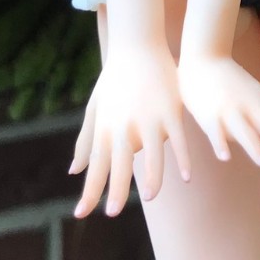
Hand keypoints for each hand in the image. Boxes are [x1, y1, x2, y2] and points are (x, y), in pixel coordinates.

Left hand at [70, 46, 191, 217]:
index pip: (96, 165)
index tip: (81, 213)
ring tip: (148, 197)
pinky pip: (178, 139)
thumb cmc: (114, 80)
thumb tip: (74, 171)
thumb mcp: (95, 109)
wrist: (137, 45)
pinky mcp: (170, 110)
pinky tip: (185, 177)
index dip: (89, 190)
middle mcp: (125, 125)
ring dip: (151, 176)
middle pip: (119, 161)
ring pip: (151, 152)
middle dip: (115, 188)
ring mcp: (149, 118)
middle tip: (112, 213)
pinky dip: (181, 158)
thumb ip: (85, 141)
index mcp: (106, 127)